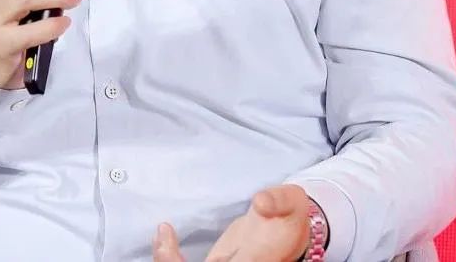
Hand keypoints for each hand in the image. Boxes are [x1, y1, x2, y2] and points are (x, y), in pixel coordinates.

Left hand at [153, 185, 311, 261]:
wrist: (293, 230)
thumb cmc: (292, 215)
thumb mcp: (292, 201)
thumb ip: (279, 200)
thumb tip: (260, 202)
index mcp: (259, 259)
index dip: (204, 261)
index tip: (178, 241)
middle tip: (163, 236)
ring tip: (162, 237)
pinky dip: (172, 259)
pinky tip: (164, 240)